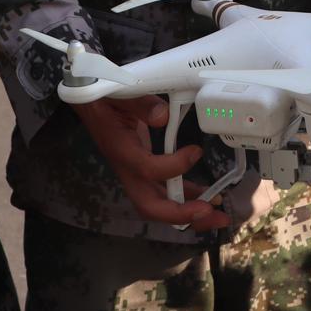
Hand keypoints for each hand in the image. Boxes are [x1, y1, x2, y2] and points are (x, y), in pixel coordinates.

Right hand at [72, 95, 231, 230]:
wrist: (91, 106)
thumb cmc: (106, 100)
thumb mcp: (122, 95)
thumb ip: (142, 104)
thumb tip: (163, 116)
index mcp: (122, 151)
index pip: (146, 169)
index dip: (174, 166)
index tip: (196, 152)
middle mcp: (128, 169)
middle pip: (151, 206)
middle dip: (182, 214)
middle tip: (210, 212)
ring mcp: (136, 174)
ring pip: (160, 204)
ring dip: (189, 213)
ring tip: (218, 215)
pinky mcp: (144, 170)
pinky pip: (166, 191)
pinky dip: (187, 196)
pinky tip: (207, 196)